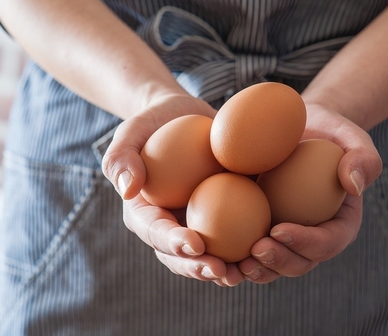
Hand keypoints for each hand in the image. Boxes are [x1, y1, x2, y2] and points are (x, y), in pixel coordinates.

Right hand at [101, 93, 245, 286]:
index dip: (174, 243)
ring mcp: (197, 225)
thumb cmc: (153, 123)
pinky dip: (247, 249)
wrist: (183, 117)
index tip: (196, 242)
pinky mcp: (223, 218)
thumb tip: (128, 188)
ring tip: (244, 271)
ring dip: (224, 271)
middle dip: (199, 268)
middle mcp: (169, 226)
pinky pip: (234, 238)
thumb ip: (121, 156)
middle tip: (221, 270)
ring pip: (208, 257)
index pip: (155, 232)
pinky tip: (267, 250)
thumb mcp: (132, 131)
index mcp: (145, 213)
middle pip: (180, 257)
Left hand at [238, 102, 381, 282]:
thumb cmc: (330, 132)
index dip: (306, 243)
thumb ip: (364, 158)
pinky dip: (235, 256)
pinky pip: (248, 249)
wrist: (299, 128)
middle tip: (255, 250)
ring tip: (236, 262)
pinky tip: (215, 250)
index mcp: (341, 225)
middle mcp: (314, 238)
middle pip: (300, 263)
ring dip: (256, 270)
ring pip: (273, 266)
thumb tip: (354, 185)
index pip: (328, 242)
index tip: (279, 229)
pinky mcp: (261, 230)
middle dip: (278, 263)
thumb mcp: (353, 137)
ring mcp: (287, 237)